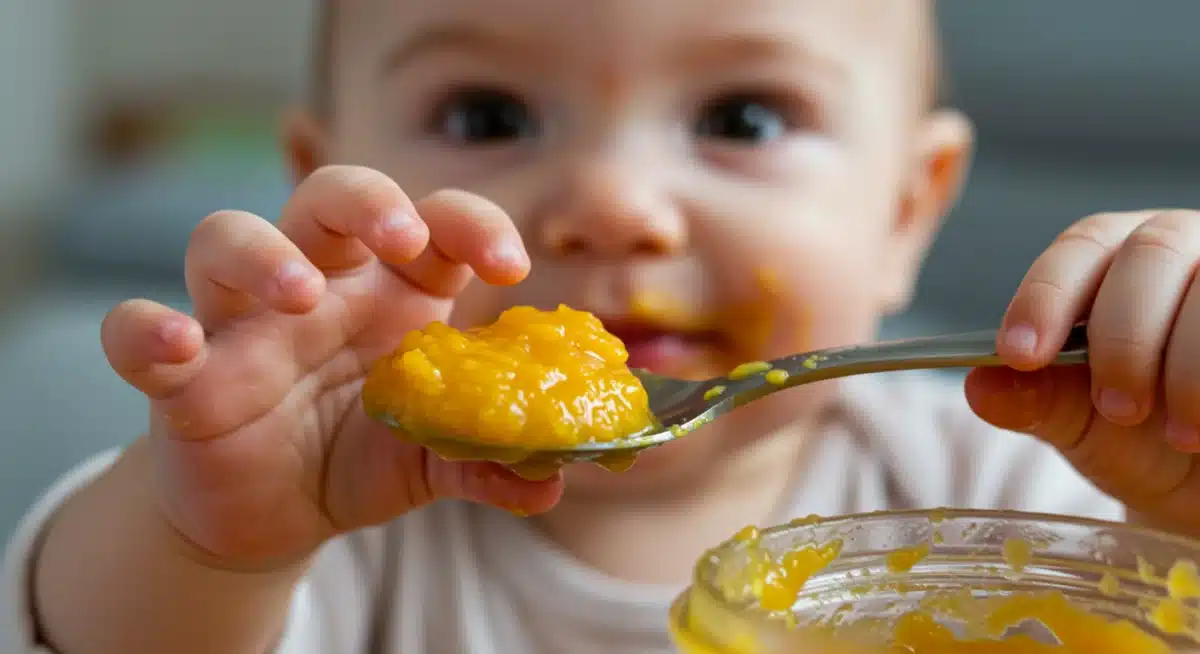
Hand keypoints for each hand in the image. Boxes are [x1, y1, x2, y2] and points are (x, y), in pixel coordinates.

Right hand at [101, 166, 562, 566]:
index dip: (472, 224)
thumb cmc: (357, 457)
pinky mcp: (180, 376)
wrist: (274, 515)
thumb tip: (550, 485)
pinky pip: (139, 332)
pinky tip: (176, 348)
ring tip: (300, 293)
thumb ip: (484, 467)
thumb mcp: (428, 464)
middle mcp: (318, 289)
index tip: (510, 265)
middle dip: (367, 200)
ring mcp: (242, 324)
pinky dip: (145, 331)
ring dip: (262, 253)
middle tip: (402, 237)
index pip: (434, 225)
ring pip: (226, 238)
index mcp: (392, 294)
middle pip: (329, 196)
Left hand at [965, 211, 1199, 535]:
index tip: (1019, 353)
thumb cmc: (1144, 440)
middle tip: (1117, 409)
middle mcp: (1182, 245)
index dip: (1046, 297)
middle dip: (1125, 337)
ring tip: (1181, 435)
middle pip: (1149, 255)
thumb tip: (980, 386)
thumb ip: (1036, 401)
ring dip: (1193, 366)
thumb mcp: (1083, 426)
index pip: (1079, 250)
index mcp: (1114, 259)